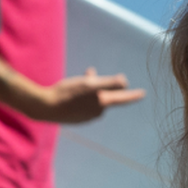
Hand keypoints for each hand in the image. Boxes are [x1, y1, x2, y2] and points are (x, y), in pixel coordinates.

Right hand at [29, 70, 145, 124]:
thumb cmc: (68, 94)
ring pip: (92, 96)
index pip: (122, 99)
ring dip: (90, 85)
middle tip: (90, 71)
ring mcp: (85, 116)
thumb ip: (109, 84)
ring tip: (81, 74)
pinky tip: (72, 88)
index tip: (143, 93)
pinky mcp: (75, 115)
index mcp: (102, 104)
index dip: (133, 95)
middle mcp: (96, 112)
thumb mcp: (90, 85)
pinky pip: (83, 102)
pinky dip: (82, 93)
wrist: (44, 107)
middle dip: (101, 83)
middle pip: (104, 94)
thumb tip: (124, 82)